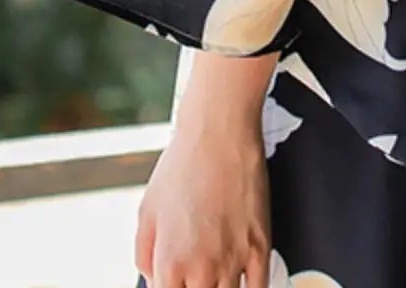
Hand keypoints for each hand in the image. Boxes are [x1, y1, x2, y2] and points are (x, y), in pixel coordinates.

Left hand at [135, 104, 271, 287]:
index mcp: (169, 265)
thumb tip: (153, 278)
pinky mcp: (260, 248)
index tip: (174, 282)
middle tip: (194, 276)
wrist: (219, 132)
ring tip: (214, 276)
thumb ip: (144, 255)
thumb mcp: (146, 211)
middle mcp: (202, 269)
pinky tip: (241, 283)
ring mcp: (234, 260)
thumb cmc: (183, 165)